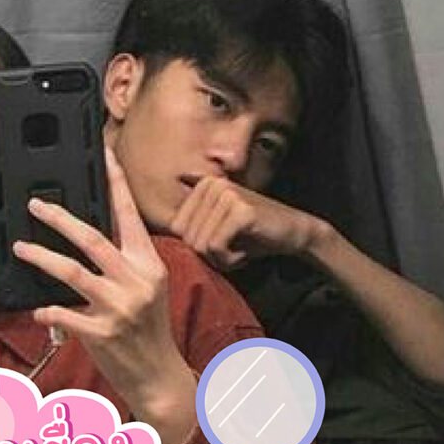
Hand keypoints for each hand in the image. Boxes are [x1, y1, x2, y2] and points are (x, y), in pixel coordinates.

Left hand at [12, 149, 195, 443]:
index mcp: (149, 264)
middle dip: (60, 219)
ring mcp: (120, 308)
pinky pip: (64, 314)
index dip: (115, 183)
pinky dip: (47, 310)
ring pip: (73, 272)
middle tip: (35, 206)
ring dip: (42, 257)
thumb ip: (124, 262)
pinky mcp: (102, 333)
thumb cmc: (149, 329)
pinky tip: (36, 309)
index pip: (129, 216)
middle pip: (93, 238)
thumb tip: (87, 235)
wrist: (160, 377)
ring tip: (21, 248)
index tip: (103, 154)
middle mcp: (137, 281)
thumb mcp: (147, 288)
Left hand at [169, 176, 330, 271]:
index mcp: (201, 185)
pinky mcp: (240, 210)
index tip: (221, 242)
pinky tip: (247, 251)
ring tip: (241, 248)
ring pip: (200, 245)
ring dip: (222, 259)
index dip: (197, 247)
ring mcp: (226, 194)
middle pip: (187, 238)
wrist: (295, 234)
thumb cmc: (251, 238)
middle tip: (234, 247)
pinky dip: (231, 260)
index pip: (176, 228)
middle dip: (210, 254)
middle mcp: (210, 184)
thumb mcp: (215, 230)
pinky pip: (216, 247)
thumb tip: (148, 242)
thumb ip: (190, 230)